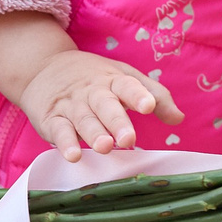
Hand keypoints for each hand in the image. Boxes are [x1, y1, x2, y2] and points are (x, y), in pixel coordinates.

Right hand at [18, 49, 183, 160]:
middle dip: (117, 121)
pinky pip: (59, 131)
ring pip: (84, 120)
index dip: (138, 94)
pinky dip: (65, 143)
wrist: (42, 66)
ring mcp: (71, 106)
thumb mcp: (124, 77)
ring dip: (94, 134)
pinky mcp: (51, 119)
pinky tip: (74, 155)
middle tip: (129, 138)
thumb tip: (178, 118)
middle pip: (105, 105)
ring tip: (105, 147)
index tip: (149, 106)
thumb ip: (154, 95)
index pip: (127, 85)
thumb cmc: (93, 77)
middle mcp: (92, 92)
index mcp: (113, 80)